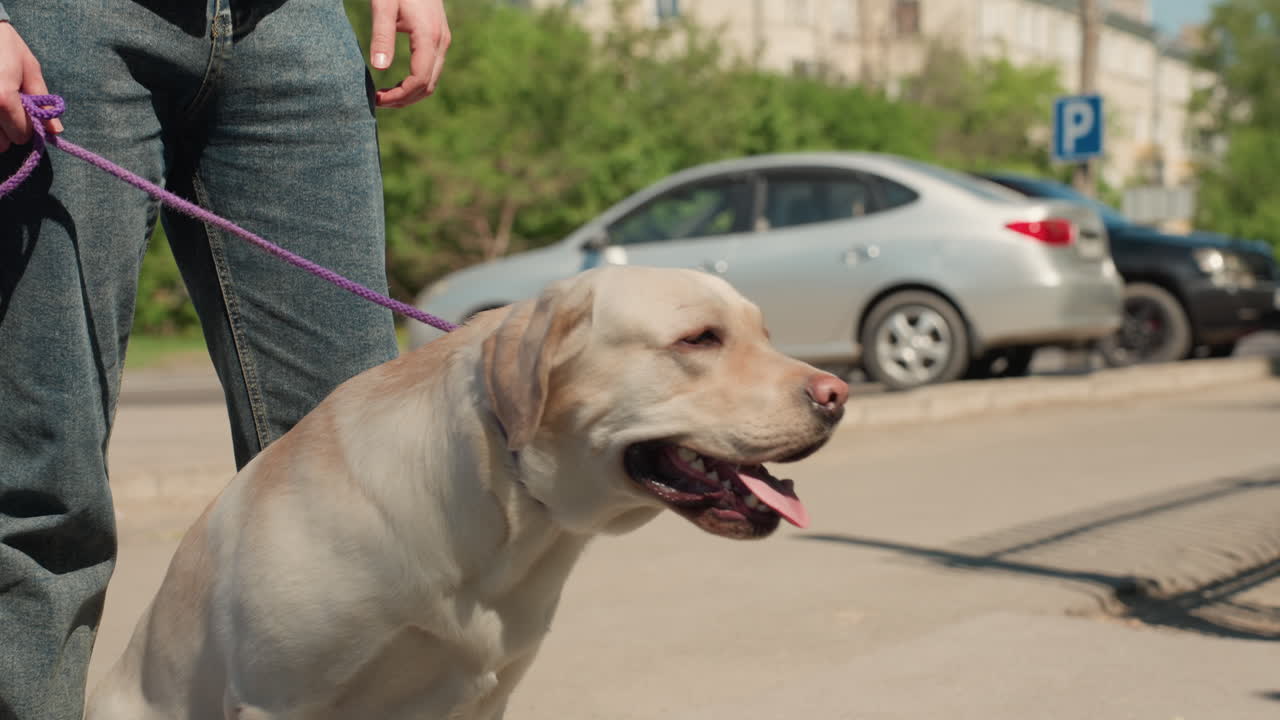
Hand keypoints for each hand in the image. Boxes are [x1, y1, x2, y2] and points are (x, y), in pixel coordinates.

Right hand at [0, 21, 60, 152]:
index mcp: (2, 98)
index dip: (28, 126)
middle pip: (2, 143)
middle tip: (9, 110)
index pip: (22, 134)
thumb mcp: (29, 68)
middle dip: (9, 131)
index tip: (27, 112)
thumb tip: (56, 130)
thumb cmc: (4, 44)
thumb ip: (42, 100)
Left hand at [368, 0, 450, 108]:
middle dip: (404, 100)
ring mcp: (442, 42)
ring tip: (386, 97)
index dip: (399, 95)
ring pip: (431, 81)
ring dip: (410, 95)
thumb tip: (378, 68)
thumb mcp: (383, 6)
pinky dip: (416, 84)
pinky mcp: (438, 39)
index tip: (377, 99)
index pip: (419, 80)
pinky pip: (431, 71)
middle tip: (379, 102)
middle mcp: (440, 43)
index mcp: (428, 37)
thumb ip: (381, 36)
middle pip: (427, 86)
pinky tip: (398, 83)